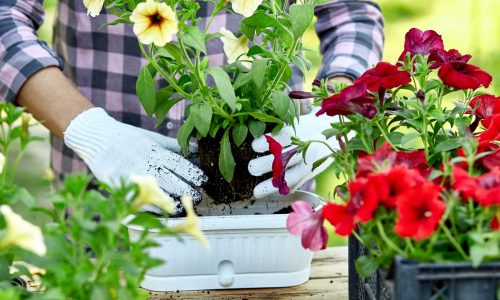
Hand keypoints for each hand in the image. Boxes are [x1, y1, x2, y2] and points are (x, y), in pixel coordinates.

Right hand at [64, 107, 206, 214]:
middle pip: (174, 183)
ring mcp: (134, 179)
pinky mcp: (122, 188)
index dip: (194, 175)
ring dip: (174, 203)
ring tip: (184, 206)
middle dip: (189, 192)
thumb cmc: (129, 137)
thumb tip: (196, 151)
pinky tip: (164, 210)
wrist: (98, 138)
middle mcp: (147, 166)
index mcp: (156, 152)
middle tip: (198, 197)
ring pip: (160, 196)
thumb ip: (174, 147)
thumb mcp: (154, 138)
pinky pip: (142, 204)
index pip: (181, 166)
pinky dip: (154, 209)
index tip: (203, 180)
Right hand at [248, 110, 339, 197]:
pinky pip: (283, 134)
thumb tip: (279, 192)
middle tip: (251, 168)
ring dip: (265, 150)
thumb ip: (296, 179)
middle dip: (264, 167)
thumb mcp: (309, 168)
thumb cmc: (314, 152)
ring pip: (283, 148)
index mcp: (309, 169)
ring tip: (252, 151)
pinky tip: (259, 140)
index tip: (255, 192)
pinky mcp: (301, 126)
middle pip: (284, 164)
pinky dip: (270, 138)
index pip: (288, 181)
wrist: (329, 129)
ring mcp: (304, 140)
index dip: (271, 188)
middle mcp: (307, 155)